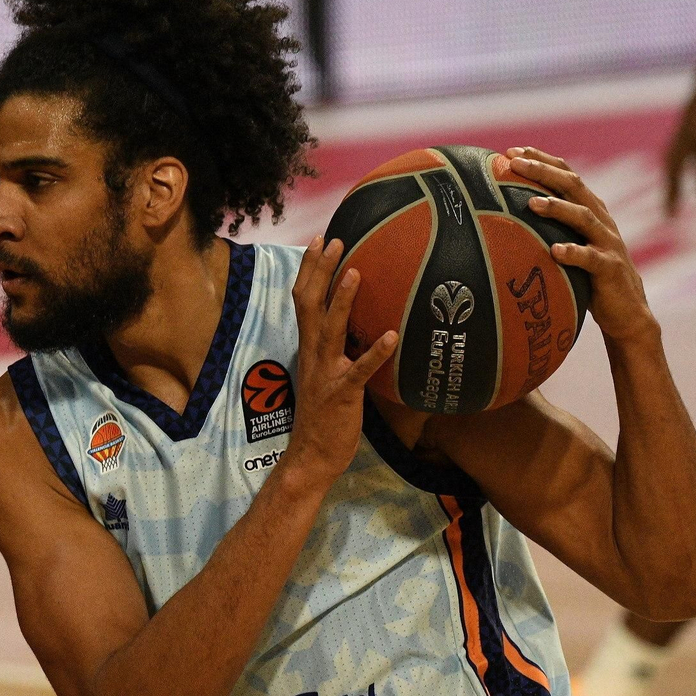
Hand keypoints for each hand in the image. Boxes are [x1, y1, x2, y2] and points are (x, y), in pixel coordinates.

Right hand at [282, 236, 397, 482]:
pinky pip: (359, 370)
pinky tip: (391, 336)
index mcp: (310, 348)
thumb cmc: (325, 416)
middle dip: (320, 271)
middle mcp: (313, 354)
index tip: (320, 240)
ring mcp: (326, 373)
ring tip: (356, 273)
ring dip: (342, 301)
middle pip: (309, 304)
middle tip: (334, 240)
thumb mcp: (328, 373)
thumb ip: (339, 348)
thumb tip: (361, 323)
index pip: (304, 300)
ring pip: (331, 330)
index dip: (310, 270)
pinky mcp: (343, 393)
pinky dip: (374, 353)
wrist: (312, 455)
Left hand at [507, 148, 657, 344]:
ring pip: (583, 217)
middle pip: (574, 187)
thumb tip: (503, 219)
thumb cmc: (590, 277)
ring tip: (531, 203)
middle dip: (544, 172)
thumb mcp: (570, 246)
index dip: (543, 161)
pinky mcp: (610, 269)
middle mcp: (601, 221)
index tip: (513, 151)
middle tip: (515, 163)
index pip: (568, 176)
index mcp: (591, 211)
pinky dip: (574, 253)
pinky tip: (555, 251)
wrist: (627, 310)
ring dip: (557, 208)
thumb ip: (549, 229)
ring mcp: (608, 243)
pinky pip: (591, 259)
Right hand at [664, 53, 695, 213]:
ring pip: (671, 156)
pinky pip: (676, 143)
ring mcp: (685, 124)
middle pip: (673, 172)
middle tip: (670, 214)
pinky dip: (676, 159)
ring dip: (671, 176)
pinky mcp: (688, 115)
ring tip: (671, 189)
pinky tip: (683, 162)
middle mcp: (688, 134)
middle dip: (671, 194)